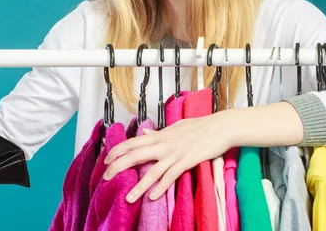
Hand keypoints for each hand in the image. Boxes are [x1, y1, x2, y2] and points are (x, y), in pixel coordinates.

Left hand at [102, 113, 231, 203]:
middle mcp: (163, 144)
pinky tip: (153, 197)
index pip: (132, 142)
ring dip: (139, 186)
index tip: (106, 160)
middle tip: (106, 178)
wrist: (220, 127)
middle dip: (119, 167)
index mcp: (160, 136)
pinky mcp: (186, 161)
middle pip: (135, 155)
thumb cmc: (199, 126)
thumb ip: (158, 133)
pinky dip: (161, 187)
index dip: (117, 150)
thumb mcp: (175, 127)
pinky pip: (171, 176)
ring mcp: (174, 153)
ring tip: (129, 198)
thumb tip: (144, 134)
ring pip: (152, 171)